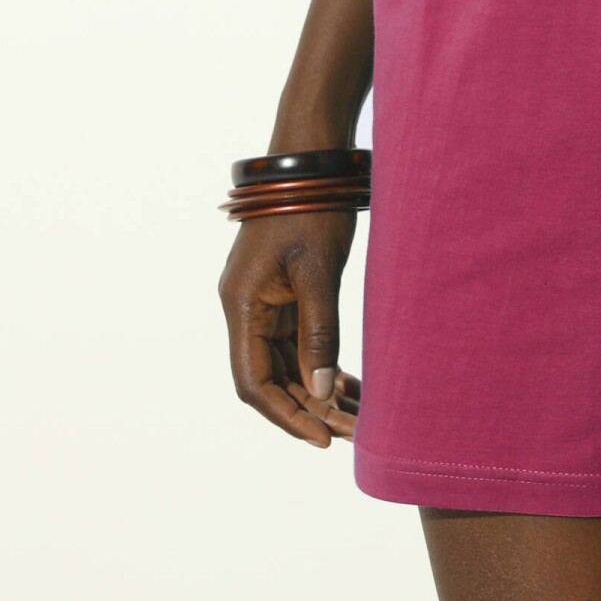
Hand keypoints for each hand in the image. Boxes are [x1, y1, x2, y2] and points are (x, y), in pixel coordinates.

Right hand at [218, 213, 358, 446]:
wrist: (312, 161)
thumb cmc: (312, 209)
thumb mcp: (317, 271)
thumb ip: (318, 331)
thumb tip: (318, 391)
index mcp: (242, 305)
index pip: (254, 381)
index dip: (286, 415)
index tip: (321, 438)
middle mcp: (245, 308)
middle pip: (272, 378)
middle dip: (309, 408)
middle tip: (354, 431)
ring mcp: (263, 301)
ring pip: (287, 363)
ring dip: (318, 390)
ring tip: (359, 415)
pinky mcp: (283, 294)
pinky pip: (298, 342)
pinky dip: (321, 363)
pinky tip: (350, 385)